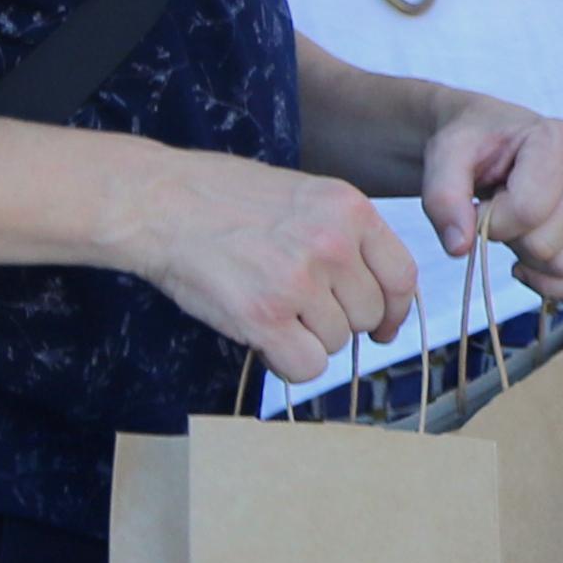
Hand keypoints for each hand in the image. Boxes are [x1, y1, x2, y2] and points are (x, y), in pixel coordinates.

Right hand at [126, 152, 422, 385]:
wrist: (160, 202)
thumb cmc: (223, 199)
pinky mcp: (264, 317)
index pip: (401, 276)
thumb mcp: (303, 196)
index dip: (394, 309)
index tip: (382, 325)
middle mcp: (333, 243)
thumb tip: (374, 293)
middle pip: (368, 315)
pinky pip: (306, 367)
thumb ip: (343, 235)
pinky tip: (264, 339)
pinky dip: (288, 363)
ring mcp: (299, 281)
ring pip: (337, 343)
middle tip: (299, 310)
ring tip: (270, 310)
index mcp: (349, 209)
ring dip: (307, 339)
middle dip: (338, 321)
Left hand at [422, 97, 562, 303]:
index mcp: (559, 140)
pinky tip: (529, 259)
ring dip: (529, 259)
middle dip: (510, 239)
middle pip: (545, 247)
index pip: (528, 211)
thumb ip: (443, 197)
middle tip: (501, 211)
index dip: (490, 222)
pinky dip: (553, 283)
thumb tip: (459, 249)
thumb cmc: (475, 146)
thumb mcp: (446, 156)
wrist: (499, 138)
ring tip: (518, 225)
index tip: (480, 204)